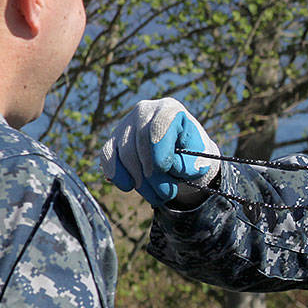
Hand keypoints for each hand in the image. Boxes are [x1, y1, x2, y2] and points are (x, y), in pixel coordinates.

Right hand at [100, 98, 220, 206]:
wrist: (179, 155)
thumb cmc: (191, 155)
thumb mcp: (199, 158)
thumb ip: (191, 162)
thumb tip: (174, 167)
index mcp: (169, 109)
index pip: (160, 123)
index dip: (160, 147)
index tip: (164, 169)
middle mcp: (144, 111)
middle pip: (141, 141)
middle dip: (152, 173)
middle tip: (166, 194)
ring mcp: (125, 125)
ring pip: (125, 153)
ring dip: (140, 181)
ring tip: (158, 197)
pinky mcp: (113, 140)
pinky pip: (107, 156)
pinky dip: (117, 174)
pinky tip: (129, 186)